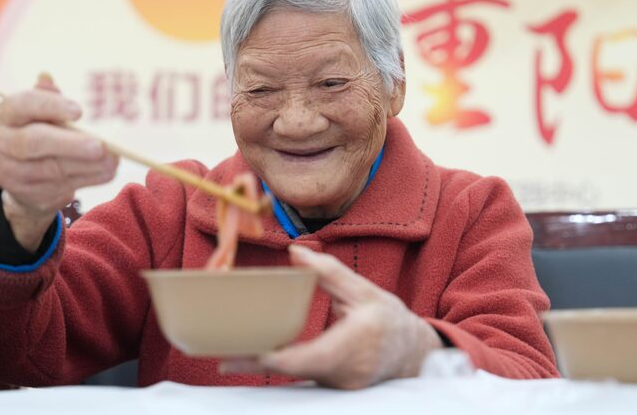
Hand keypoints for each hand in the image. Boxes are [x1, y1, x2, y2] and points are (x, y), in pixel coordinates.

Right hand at [0, 75, 117, 250]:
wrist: (19, 175)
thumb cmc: (36, 131)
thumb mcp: (37, 112)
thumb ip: (45, 96)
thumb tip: (47, 77)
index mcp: (2, 117)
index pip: (22, 106)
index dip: (50, 106)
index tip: (79, 111)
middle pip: (33, 143)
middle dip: (70, 144)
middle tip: (100, 145)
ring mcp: (11, 173)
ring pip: (53, 170)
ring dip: (89, 165)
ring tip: (114, 158)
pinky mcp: (29, 194)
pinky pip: (63, 186)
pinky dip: (91, 178)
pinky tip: (108, 170)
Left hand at [220, 245, 442, 388]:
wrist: (413, 351)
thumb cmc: (389, 319)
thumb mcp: (363, 291)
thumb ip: (329, 272)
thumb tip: (296, 250)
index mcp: (349, 346)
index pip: (302, 359)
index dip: (269, 359)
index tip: (241, 355)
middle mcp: (341, 372)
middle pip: (291, 370)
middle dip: (257, 364)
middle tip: (223, 357)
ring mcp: (337, 385)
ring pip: (296, 375)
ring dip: (268, 365)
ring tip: (234, 353)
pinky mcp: (332, 386)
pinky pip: (303, 375)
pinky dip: (283, 365)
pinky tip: (262, 355)